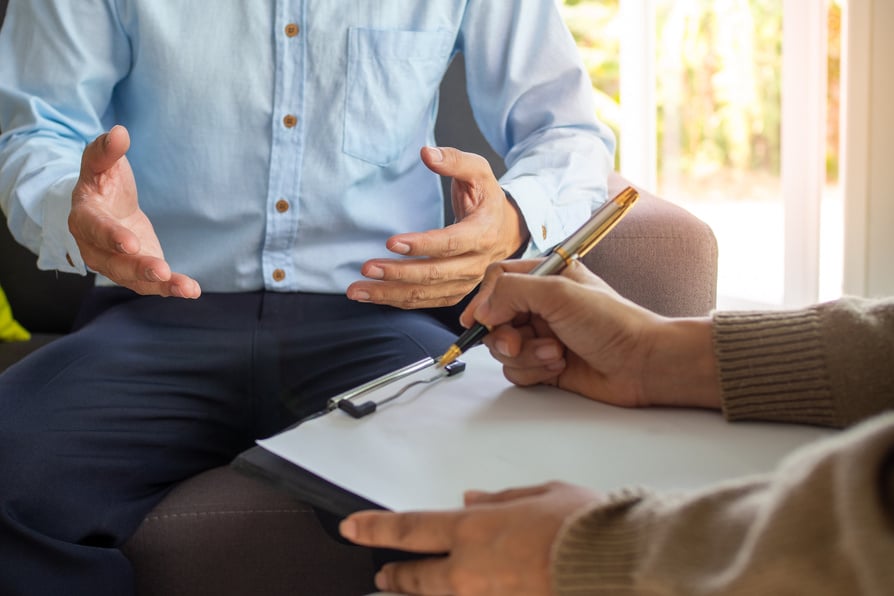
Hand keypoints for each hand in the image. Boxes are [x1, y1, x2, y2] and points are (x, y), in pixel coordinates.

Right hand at [68, 126, 199, 297]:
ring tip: (185, 287)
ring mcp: (116, 264)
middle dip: (138, 268)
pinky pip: (152, 284)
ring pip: (135, 279)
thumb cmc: (103, 182)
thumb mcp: (101, 163)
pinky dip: (171, 288)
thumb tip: (120, 132)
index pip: (95, 229)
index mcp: (84, 218)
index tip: (130, 242)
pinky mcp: (137, 271)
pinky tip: (192, 290)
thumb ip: (106, 150)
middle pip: (114, 262)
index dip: (111, 236)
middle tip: (161, 271)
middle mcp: (96, 248)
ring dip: (159, 285)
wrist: (106, 205)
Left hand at [340, 481, 598, 595]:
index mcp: (474, 529)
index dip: (375, 529)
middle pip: (415, 578)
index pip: (409, 529)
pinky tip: (469, 589)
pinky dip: (463, 594)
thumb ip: (500, 500)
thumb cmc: (582, 524)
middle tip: (383, 575)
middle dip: (395, 575)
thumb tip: (471, 499)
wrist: (615, 565)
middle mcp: (470, 570)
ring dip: (424, 592)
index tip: (352, 528)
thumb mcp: (538, 495)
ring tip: (413, 588)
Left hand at [346, 147, 528, 308]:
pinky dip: (397, 301)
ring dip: (390, 294)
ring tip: (358, 290)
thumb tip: (427, 153)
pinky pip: (425, 301)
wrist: (506, 230)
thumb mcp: (479, 172)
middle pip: (435, 274)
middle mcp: (476, 263)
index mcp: (483, 233)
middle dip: (398, 274)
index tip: (392, 243)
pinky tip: (373, 295)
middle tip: (367, 267)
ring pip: (426, 294)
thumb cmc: (487, 199)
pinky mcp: (454, 292)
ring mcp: (466, 282)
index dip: (422, 245)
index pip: (451, 244)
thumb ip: (454, 161)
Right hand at [462, 260, 720, 409]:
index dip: (485, 300)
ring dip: (524, 355)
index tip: (479, 320)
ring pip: (503, 349)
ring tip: (555, 354)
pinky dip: (532, 371)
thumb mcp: (558, 293)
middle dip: (504, 335)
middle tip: (517, 342)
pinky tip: (559, 366)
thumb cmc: (612, 322)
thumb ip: (512, 292)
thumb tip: (482, 310)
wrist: (642, 364)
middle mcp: (540, 304)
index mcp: (545, 276)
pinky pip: (516, 370)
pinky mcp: (545, 364)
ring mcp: (542, 335)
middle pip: (494, 318)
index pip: (498, 280)